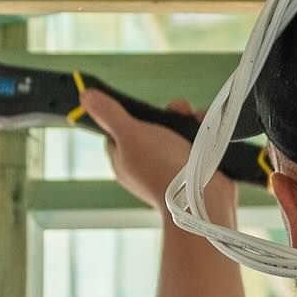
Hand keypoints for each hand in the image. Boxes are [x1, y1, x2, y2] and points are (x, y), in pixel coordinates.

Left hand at [80, 90, 235, 215]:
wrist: (203, 200)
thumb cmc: (161, 169)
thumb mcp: (130, 134)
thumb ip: (109, 114)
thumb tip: (86, 96)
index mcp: (125, 162)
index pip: (120, 132)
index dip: (130, 116)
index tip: (143, 108)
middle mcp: (148, 167)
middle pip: (154, 129)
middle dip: (168, 116)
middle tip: (177, 110)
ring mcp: (174, 170)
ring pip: (180, 135)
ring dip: (190, 123)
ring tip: (196, 121)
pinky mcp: (199, 172)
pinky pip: (202, 145)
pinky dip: (208, 135)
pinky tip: (210, 132)